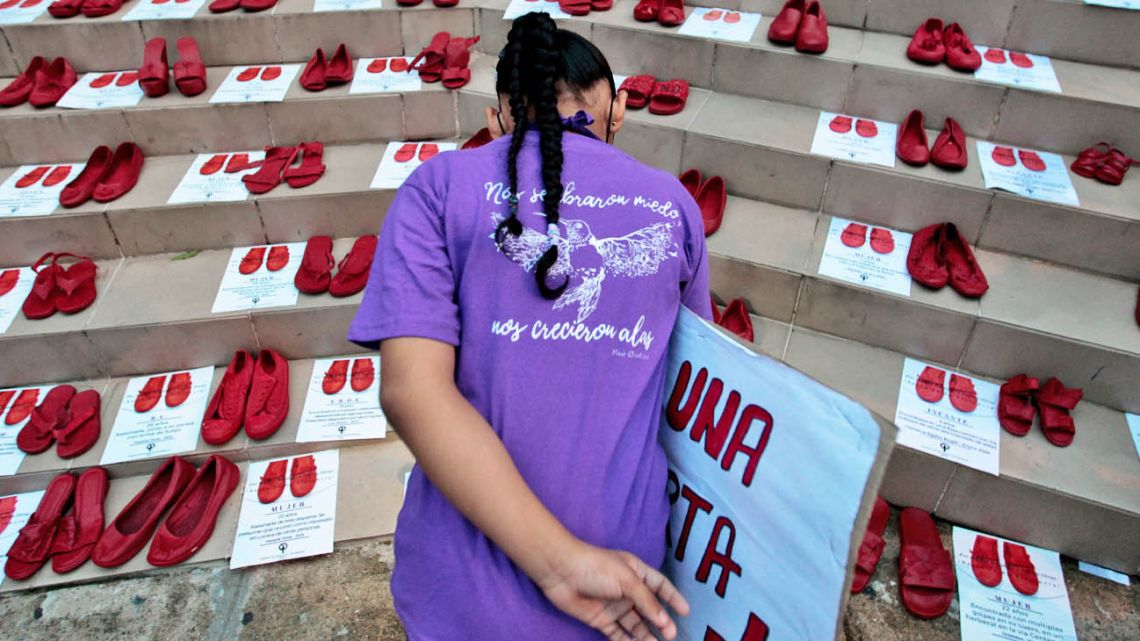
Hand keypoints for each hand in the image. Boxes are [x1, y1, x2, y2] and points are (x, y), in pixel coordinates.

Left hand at [537, 541, 689, 640]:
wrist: (562, 572)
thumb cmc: (596, 567)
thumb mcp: (627, 580)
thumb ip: (647, 601)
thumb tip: (664, 620)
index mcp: (636, 573)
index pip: (660, 586)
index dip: (673, 597)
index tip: (685, 611)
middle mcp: (627, 590)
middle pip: (649, 609)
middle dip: (661, 622)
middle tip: (671, 635)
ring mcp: (614, 606)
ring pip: (635, 624)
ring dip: (646, 635)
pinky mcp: (601, 619)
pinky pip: (618, 634)